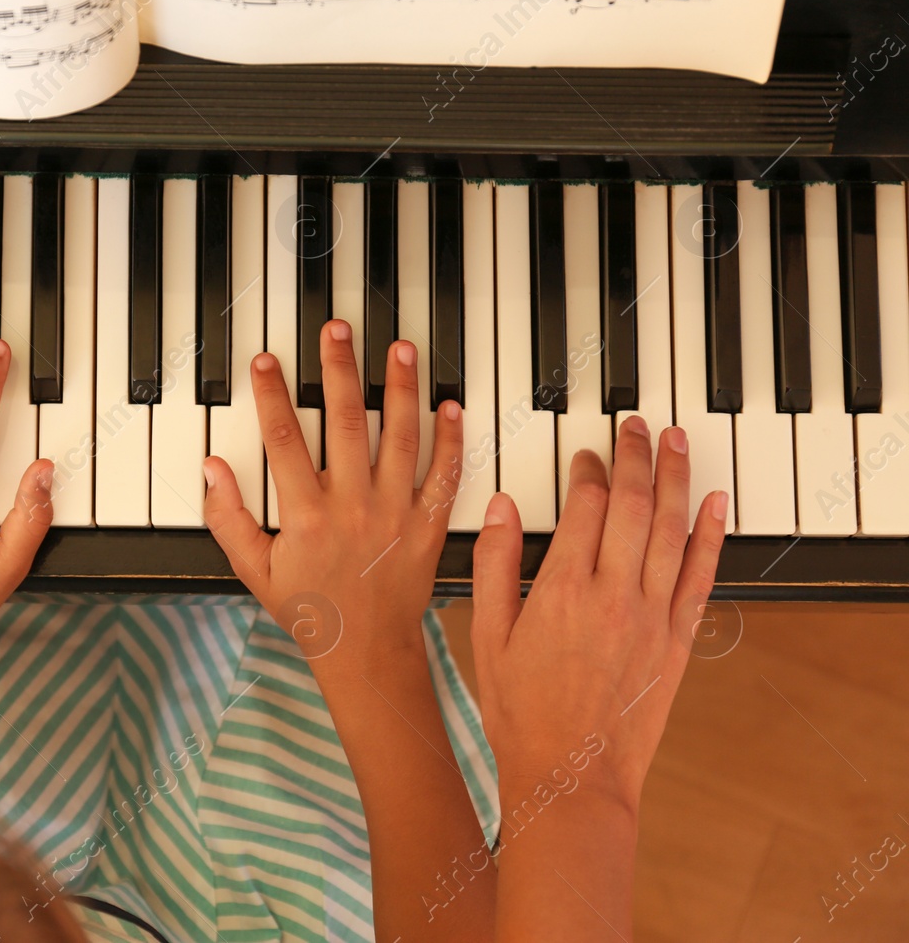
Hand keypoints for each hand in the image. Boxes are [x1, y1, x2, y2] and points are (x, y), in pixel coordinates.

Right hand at [202, 322, 462, 666]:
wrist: (365, 651)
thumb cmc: (310, 611)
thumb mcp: (254, 570)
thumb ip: (228, 518)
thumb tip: (211, 470)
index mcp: (306, 517)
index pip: (284, 441)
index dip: (272, 395)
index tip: (265, 361)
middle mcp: (353, 508)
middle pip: (345, 423)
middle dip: (339, 370)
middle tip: (336, 330)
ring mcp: (395, 513)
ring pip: (400, 438)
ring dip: (400, 390)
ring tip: (398, 349)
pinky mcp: (428, 525)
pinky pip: (445, 476)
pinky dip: (451, 440)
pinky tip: (448, 406)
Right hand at [469, 417, 727, 812]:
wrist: (571, 776)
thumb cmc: (521, 713)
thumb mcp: (487, 636)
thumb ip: (496, 566)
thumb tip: (502, 508)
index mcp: (562, 590)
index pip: (586, 506)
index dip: (588, 470)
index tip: (585, 455)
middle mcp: (614, 595)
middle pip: (634, 504)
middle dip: (636, 457)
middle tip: (636, 427)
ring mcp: (652, 617)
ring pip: (672, 529)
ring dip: (677, 478)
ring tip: (677, 441)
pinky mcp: (677, 640)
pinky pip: (701, 575)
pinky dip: (711, 535)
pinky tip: (715, 503)